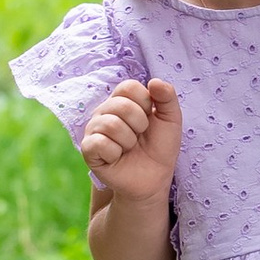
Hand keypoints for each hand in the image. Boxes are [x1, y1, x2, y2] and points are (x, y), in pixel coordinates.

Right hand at [81, 76, 181, 203]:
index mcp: (122, 100)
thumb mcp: (171, 119)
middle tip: (140, 136)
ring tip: (130, 147)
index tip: (150, 117)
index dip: (145, 103)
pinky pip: (99, 143)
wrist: (154, 178)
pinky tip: (117, 157)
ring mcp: (93, 130)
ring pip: (110, 124)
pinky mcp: (88, 149)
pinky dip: (115, 152)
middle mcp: (104, 112)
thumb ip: (167, 97)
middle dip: (140, 124)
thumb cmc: (160, 147)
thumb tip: (154, 81)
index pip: (128, 86)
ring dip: (129, 140)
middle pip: (120, 105)